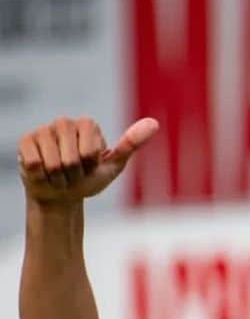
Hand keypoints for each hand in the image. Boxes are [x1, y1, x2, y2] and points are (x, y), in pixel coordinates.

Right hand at [19, 115, 158, 205]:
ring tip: (60, 174)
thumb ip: (131, 144)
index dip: (91, 166)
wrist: (62, 195)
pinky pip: (34, 163)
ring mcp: (43, 130)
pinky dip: (41, 176)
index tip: (90, 166)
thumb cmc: (89, 179)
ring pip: (53, 164)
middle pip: (72, 159)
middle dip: (75, 174)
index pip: (90, 152)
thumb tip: (154, 123)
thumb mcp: (113, 166)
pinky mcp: (26, 142)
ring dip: (58, 178)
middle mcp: (64, 122)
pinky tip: (43, 172)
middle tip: (74, 173)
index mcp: (88, 125)